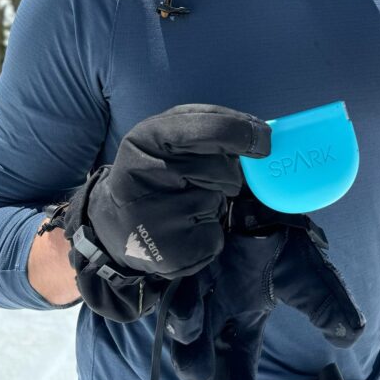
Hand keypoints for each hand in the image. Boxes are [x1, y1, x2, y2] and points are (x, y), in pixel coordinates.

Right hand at [59, 105, 270, 320]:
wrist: (115, 225)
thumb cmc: (153, 171)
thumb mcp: (166, 136)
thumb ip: (207, 128)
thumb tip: (261, 134)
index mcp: (147, 137)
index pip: (209, 128)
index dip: (242, 132)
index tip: (263, 141)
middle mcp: (146, 174)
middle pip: (221, 168)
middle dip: (224, 173)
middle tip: (200, 179)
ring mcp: (157, 216)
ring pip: (217, 200)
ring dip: (212, 200)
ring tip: (182, 203)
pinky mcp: (171, 251)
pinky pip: (214, 234)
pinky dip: (208, 230)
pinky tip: (183, 228)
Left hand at [164, 199, 365, 379]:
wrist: (262, 180)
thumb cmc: (281, 227)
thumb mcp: (308, 271)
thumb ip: (326, 305)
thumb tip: (349, 337)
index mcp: (245, 311)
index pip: (238, 358)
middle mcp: (217, 300)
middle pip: (204, 343)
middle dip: (200, 365)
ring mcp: (195, 275)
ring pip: (182, 313)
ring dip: (184, 330)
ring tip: (189, 337)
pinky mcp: (177, 249)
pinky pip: (169, 275)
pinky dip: (172, 290)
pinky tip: (175, 302)